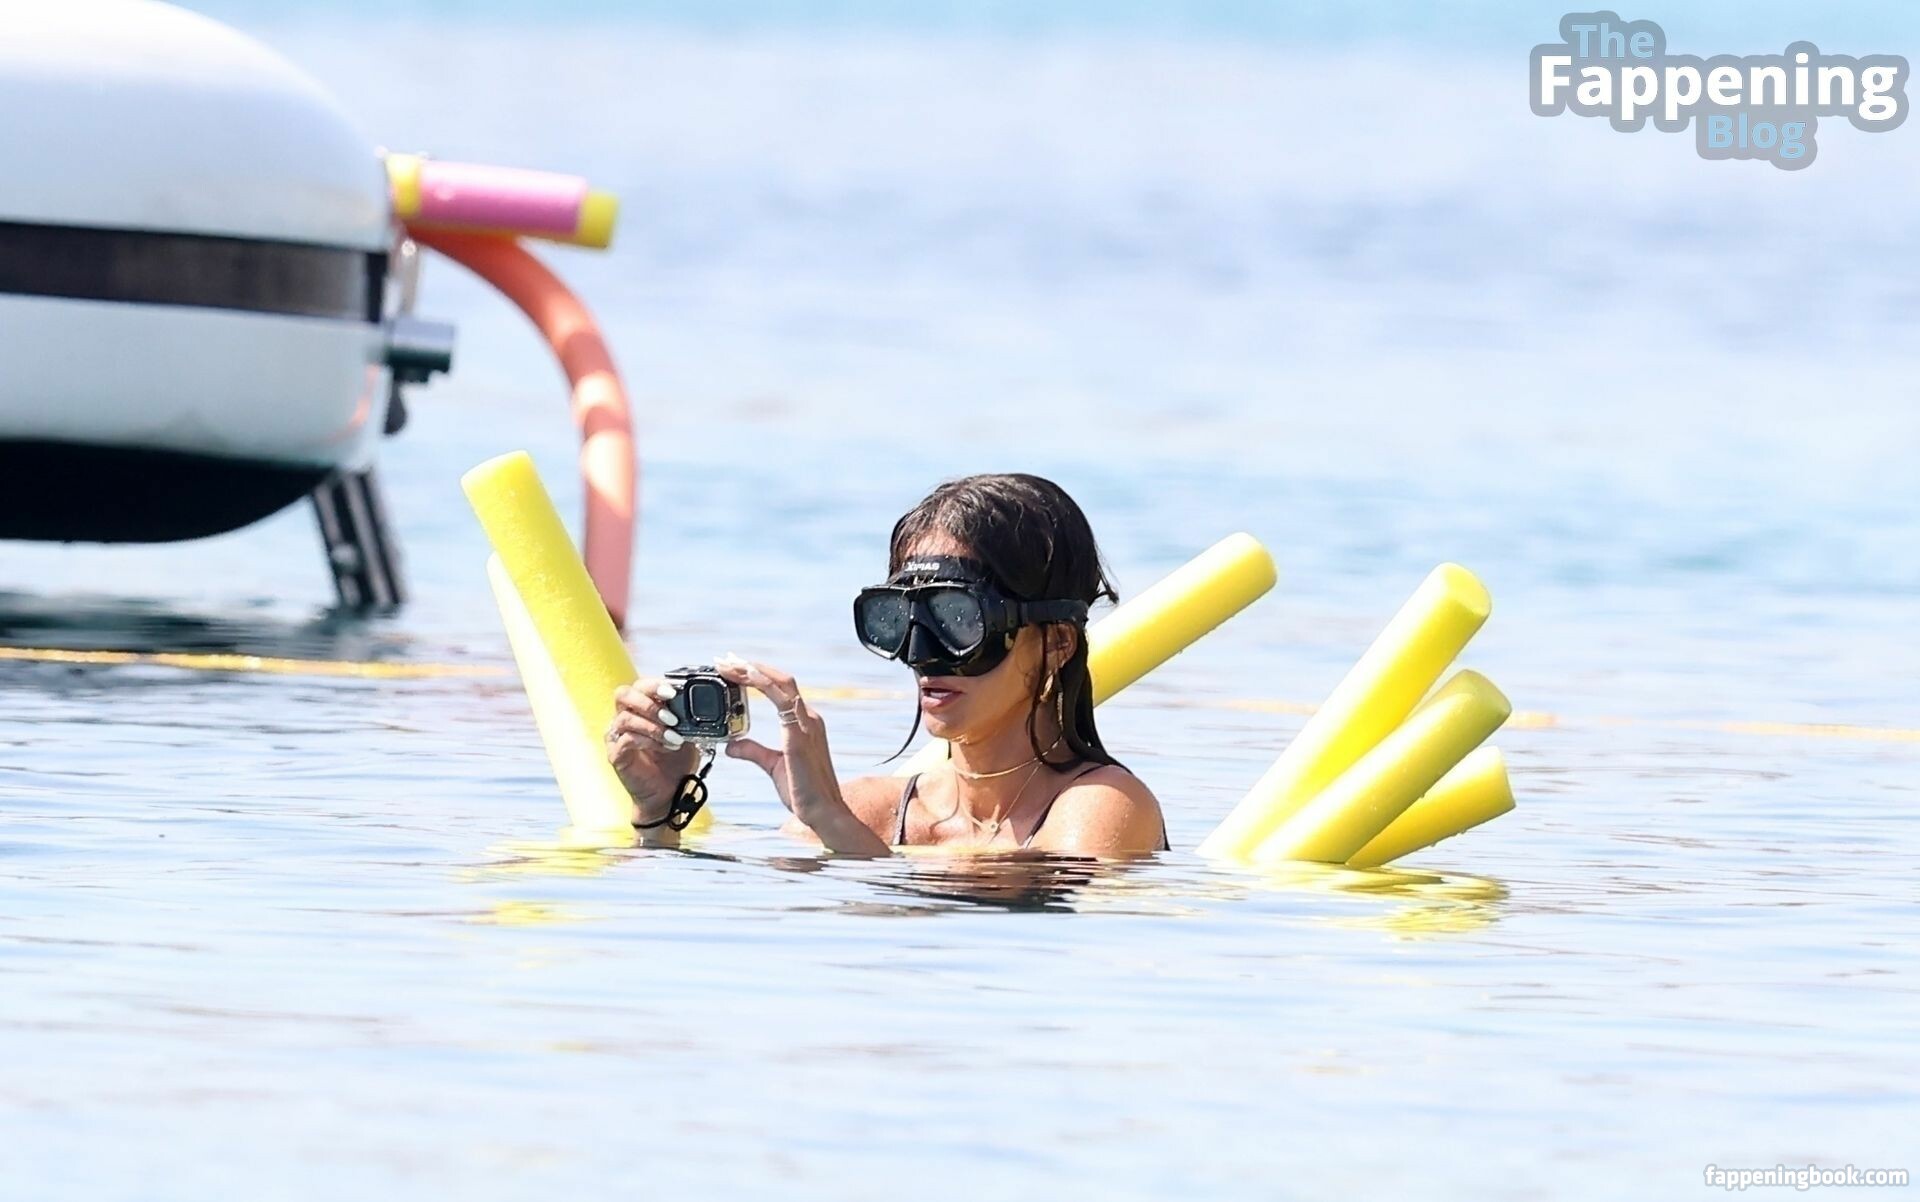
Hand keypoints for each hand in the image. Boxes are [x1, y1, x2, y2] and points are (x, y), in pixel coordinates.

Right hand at [606, 676, 700, 825]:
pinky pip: (626, 740)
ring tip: (674, 737)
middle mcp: (624, 718)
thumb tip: (699, 702)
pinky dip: (648, 741)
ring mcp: (617, 736)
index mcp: (641, 708)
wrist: (671, 792)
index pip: (640, 686)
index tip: (674, 692)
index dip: (655, 685)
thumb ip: (687, 716)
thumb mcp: (687, 733)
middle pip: (623, 695)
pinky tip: (665, 748)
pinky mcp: (615, 755)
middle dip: (648, 702)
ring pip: (625, 718)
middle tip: (671, 716)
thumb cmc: (676, 761)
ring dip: (653, 726)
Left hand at [716, 654, 888, 854]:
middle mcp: (808, 718)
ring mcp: (807, 724)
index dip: (758, 675)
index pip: (780, 689)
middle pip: (780, 680)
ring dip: (755, 671)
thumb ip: (753, 751)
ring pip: (782, 684)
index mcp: (804, 723)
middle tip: (725, 660)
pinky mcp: (800, 736)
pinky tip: (748, 677)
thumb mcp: (772, 765)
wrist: (823, 812)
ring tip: (730, 664)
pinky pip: (783, 702)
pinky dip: (765, 685)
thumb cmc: (804, 792)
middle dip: (752, 666)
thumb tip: (732, 745)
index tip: (734, 667)